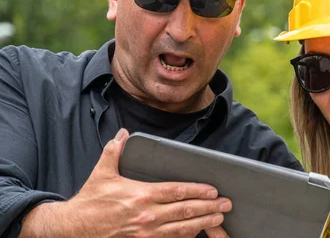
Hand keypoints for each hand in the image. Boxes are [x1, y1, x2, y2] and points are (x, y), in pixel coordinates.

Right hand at [21, 129, 230, 237]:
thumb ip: (114, 151)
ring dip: (202, 223)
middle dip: (208, 207)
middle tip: (225, 204)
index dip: (197, 190)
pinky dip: (186, 236)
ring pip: (181, 228)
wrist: (74, 228)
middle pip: (184, 211)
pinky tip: (198, 233)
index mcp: (140, 195)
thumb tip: (123, 132)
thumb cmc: (90, 200)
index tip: (212, 190)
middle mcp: (146, 215)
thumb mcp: (102, 172)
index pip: (176, 191)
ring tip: (219, 218)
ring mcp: (145, 232)